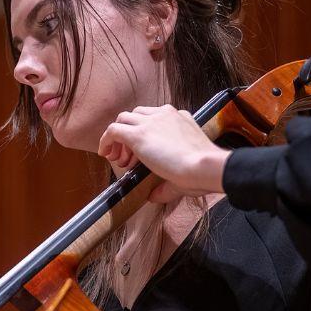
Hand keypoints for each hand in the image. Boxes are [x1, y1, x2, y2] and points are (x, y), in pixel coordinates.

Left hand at [99, 105, 229, 202]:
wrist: (205, 167)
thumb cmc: (202, 171)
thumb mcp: (185, 171)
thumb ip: (166, 183)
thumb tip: (153, 196)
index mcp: (178, 118)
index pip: (153, 118)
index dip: (143, 135)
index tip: (139, 156)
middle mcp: (164, 115)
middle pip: (136, 116)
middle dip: (129, 135)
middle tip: (127, 159)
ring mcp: (151, 122)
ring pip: (123, 120)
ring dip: (118, 138)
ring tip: (117, 159)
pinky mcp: (139, 134)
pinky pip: (113, 130)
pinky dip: (106, 140)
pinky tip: (105, 154)